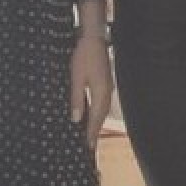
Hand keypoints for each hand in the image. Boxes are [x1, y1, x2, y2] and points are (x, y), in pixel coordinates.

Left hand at [70, 33, 113, 147]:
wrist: (93, 38)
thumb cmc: (83, 56)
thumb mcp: (76, 78)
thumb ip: (77, 99)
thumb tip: (76, 119)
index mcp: (100, 93)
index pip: (96, 118)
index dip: (92, 133)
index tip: (89, 147)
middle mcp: (107, 92)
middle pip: (102, 116)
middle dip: (96, 130)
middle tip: (90, 144)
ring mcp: (108, 86)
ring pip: (103, 109)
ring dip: (98, 121)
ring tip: (91, 132)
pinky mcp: (106, 81)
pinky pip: (103, 102)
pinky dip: (98, 111)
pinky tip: (93, 112)